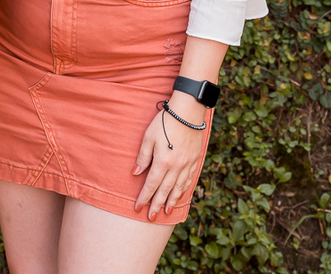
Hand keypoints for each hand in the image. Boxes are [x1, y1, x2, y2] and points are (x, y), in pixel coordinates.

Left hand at [133, 93, 209, 218]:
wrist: (188, 113)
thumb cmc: (164, 122)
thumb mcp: (148, 137)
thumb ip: (143, 157)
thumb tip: (136, 173)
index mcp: (163, 162)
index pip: (151, 185)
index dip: (144, 198)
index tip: (138, 207)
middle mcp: (176, 167)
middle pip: (164, 191)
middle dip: (156, 205)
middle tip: (151, 217)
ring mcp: (187, 165)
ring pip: (178, 189)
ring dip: (170, 201)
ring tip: (164, 212)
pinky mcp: (194, 161)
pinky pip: (188, 181)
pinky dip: (182, 191)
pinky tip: (178, 196)